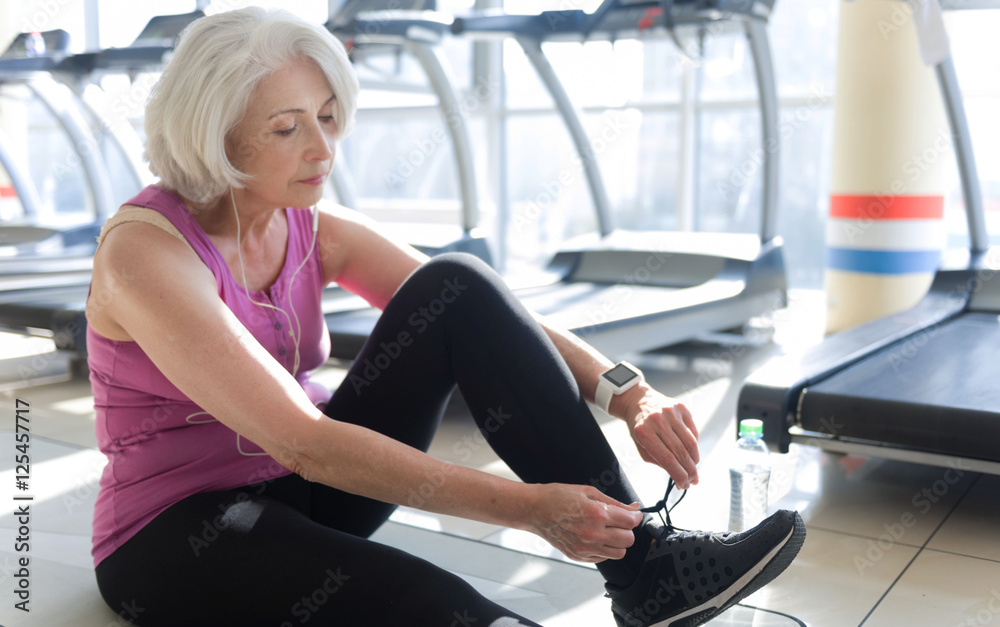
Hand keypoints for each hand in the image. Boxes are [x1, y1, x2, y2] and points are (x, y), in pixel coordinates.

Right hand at [525, 483, 642, 562]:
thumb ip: (615, 503)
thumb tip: (634, 508)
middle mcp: (592, 534)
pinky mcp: (579, 556)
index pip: (631, 521)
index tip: (633, 514)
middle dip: (627, 529)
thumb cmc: (558, 497)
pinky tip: (594, 536)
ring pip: (619, 553)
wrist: (535, 510)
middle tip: (619, 521)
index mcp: (597, 514)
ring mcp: (585, 548)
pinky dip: (604, 549)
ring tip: (607, 530)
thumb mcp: (589, 491)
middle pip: (628, 539)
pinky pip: (603, 558)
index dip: (635, 516)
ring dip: (618, 542)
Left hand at [623, 386, 699, 488]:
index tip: (684, 485)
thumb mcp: (642, 446)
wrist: (638, 401)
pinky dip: (694, 445)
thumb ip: (659, 461)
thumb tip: (679, 478)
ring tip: (694, 469)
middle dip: (689, 470)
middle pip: (681, 452)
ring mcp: (671, 412)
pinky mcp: (681, 407)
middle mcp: (658, 420)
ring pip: (690, 442)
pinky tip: (691, 453)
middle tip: (692, 481)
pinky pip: (693, 431)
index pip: (667, 459)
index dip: (678, 475)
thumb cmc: (640, 428)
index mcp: (644, 432)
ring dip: (694, 460)